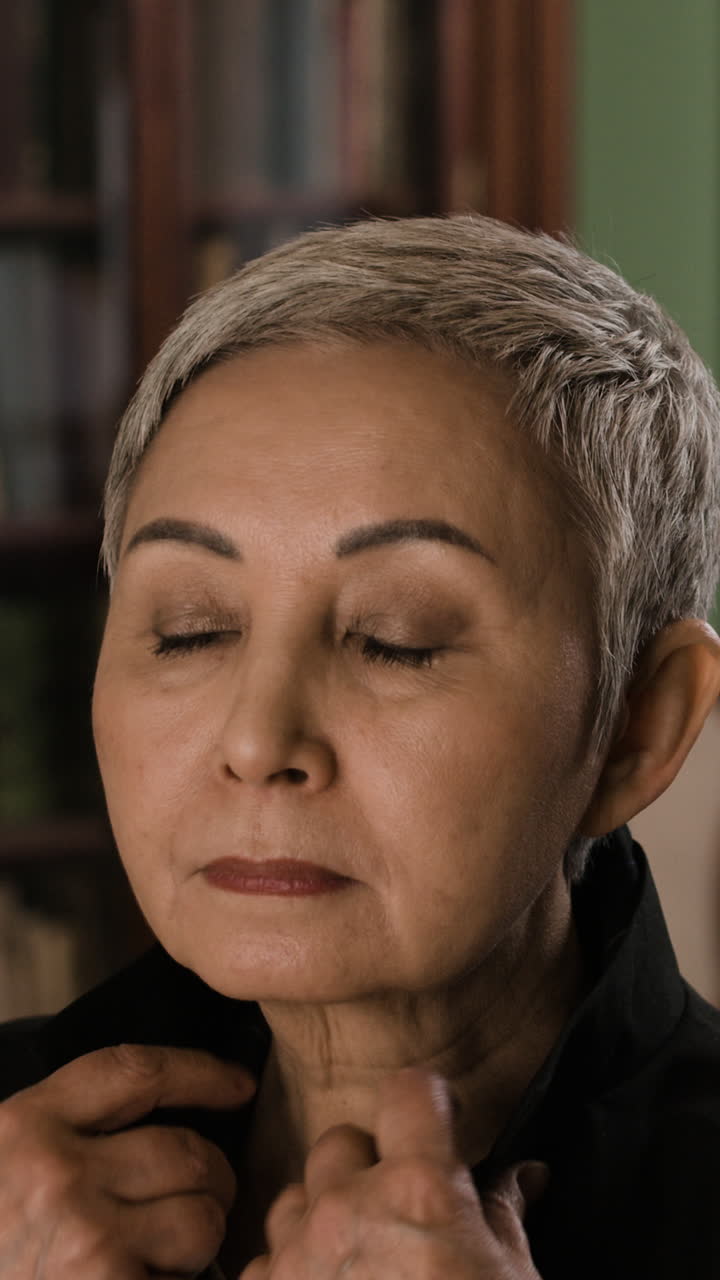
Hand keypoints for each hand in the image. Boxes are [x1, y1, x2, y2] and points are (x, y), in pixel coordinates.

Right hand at [0, 1042, 255, 1277]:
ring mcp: (83, 1238)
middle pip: (186, 1151)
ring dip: (199, 1242)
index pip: (134, 1070)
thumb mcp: (5, 1169)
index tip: (238, 1083)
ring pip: (201, 1218)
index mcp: (24, 1126)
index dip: (199, 1072)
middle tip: (194, 1205)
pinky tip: (145, 1279)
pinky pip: (187, 1278)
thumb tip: (162, 1120)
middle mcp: (55, 1173)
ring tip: (160, 1258)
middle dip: (207, 1181)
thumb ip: (65, 1138)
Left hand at [238, 1066, 545, 1278]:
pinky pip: (264, 1261)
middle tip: (397, 1211)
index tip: (436, 1124)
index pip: (410, 1091)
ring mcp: (298, 1260)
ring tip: (356, 1262)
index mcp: (421, 1190)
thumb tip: (521, 1175)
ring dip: (320, 1217)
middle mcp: (349, 1209)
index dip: (426, 1104)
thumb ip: (503, 1215)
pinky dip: (289, 1274)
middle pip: (339, 1141)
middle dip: (366, 1166)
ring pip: (292, 1196)